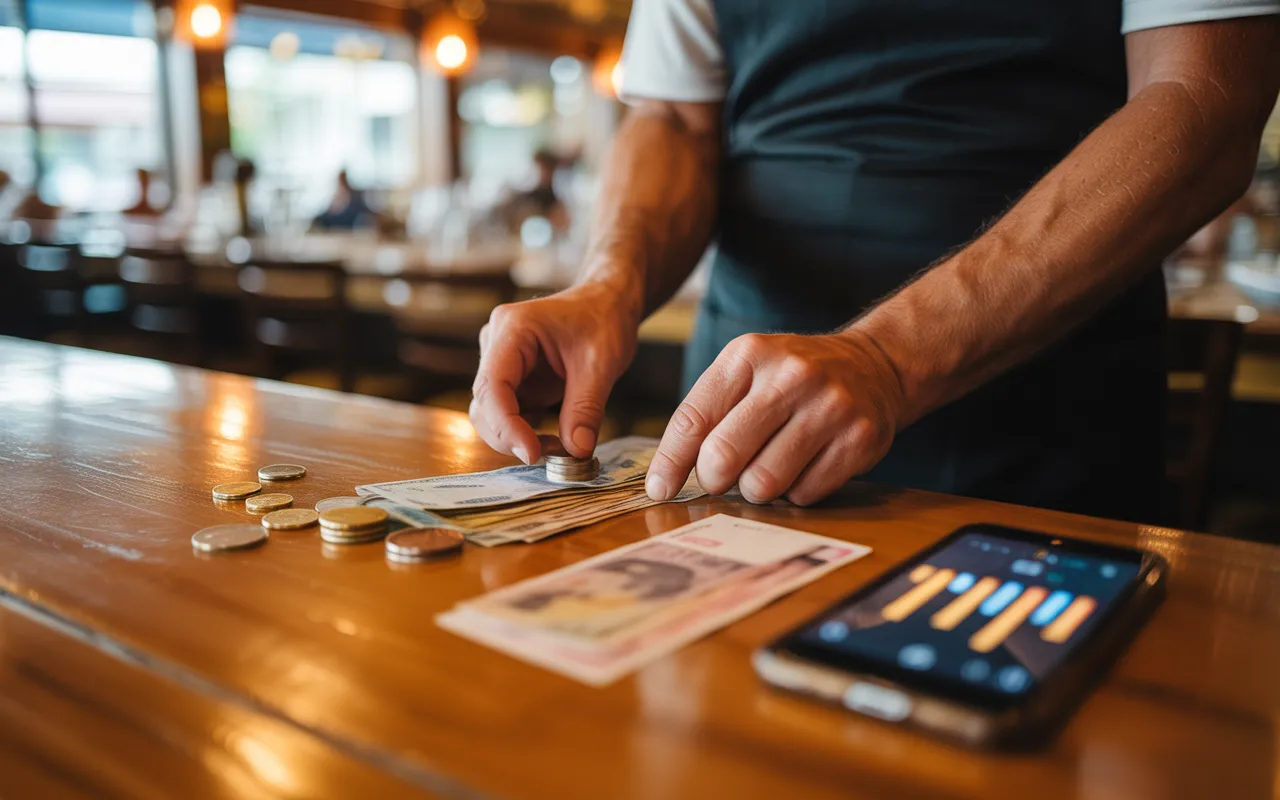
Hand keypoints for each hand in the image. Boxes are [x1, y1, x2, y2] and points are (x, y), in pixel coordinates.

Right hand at [470, 282, 637, 462]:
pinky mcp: (513, 378)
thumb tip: (576, 450)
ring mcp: (501, 361)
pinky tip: (557, 434)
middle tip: (556, 453)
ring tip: (561, 446)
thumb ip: (586, 408)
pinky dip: (527, 431)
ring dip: (519, 437)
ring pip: (491, 413)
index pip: (493, 385)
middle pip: (485, 403)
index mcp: (513, 328)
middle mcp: (497, 343)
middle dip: (513, 436)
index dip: (506, 425)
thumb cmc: (604, 319)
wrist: (608, 303)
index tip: (531, 453)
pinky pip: (508, 413)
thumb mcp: (603, 363)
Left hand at [645, 330, 904, 505]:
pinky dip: (796, 492)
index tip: (659, 490)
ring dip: (756, 489)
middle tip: (723, 477)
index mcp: (749, 355)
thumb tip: (667, 478)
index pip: (693, 419)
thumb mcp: (747, 372)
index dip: (670, 463)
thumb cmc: (792, 379)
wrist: (873, 365)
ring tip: (767, 468)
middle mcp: (791, 376)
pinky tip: (805, 466)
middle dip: (715, 479)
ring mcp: (829, 407)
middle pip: (723, 456)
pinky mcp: (860, 438)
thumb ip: (708, 414)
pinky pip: (804, 494)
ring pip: (763, 482)